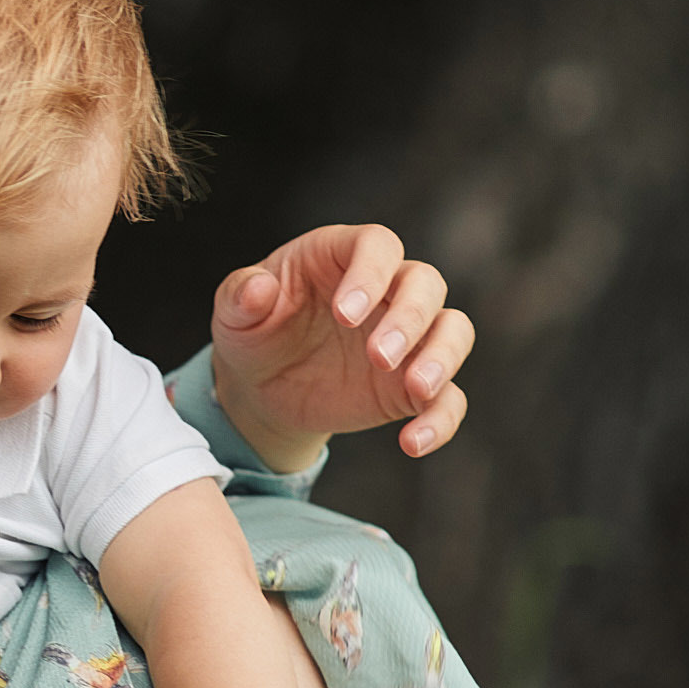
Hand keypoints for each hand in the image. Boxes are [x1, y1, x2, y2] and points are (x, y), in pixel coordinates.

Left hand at [210, 224, 474, 472]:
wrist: (262, 386)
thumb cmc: (254, 332)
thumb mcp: (234, 314)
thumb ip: (241, 296)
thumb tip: (257, 290)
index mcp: (342, 256)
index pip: (377, 245)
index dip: (370, 274)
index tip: (344, 315)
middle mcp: (387, 289)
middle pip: (426, 283)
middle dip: (410, 318)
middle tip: (378, 356)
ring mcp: (408, 337)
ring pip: (454, 330)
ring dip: (442, 357)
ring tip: (417, 390)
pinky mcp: (412, 387)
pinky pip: (448, 398)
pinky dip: (440, 420)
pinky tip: (412, 442)